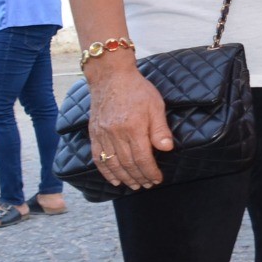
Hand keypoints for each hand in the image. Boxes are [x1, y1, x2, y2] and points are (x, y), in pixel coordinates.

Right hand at [86, 64, 173, 188]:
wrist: (111, 77)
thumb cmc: (137, 89)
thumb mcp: (156, 105)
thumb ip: (160, 129)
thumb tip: (167, 149)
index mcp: (133, 127)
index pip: (142, 158)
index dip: (150, 171)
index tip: (157, 179)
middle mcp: (116, 134)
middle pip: (128, 164)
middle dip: (139, 177)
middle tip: (147, 184)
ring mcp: (103, 134)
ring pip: (113, 164)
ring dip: (124, 178)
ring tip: (134, 185)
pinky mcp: (94, 133)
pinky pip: (98, 158)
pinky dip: (106, 171)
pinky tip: (114, 179)